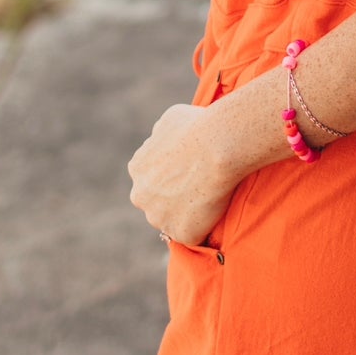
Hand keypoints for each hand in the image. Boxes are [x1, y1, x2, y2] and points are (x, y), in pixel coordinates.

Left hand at [128, 103, 236, 246]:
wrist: (218, 146)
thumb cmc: (198, 126)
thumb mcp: (170, 119)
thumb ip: (161, 135)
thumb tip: (163, 138)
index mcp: (136, 168)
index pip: (150, 179)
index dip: (170, 176)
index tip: (188, 172)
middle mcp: (141, 196)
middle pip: (156, 203)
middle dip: (172, 199)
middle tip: (199, 188)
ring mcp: (160, 218)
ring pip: (173, 221)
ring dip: (188, 214)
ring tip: (212, 199)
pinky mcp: (183, 234)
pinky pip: (195, 233)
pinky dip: (206, 226)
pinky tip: (219, 209)